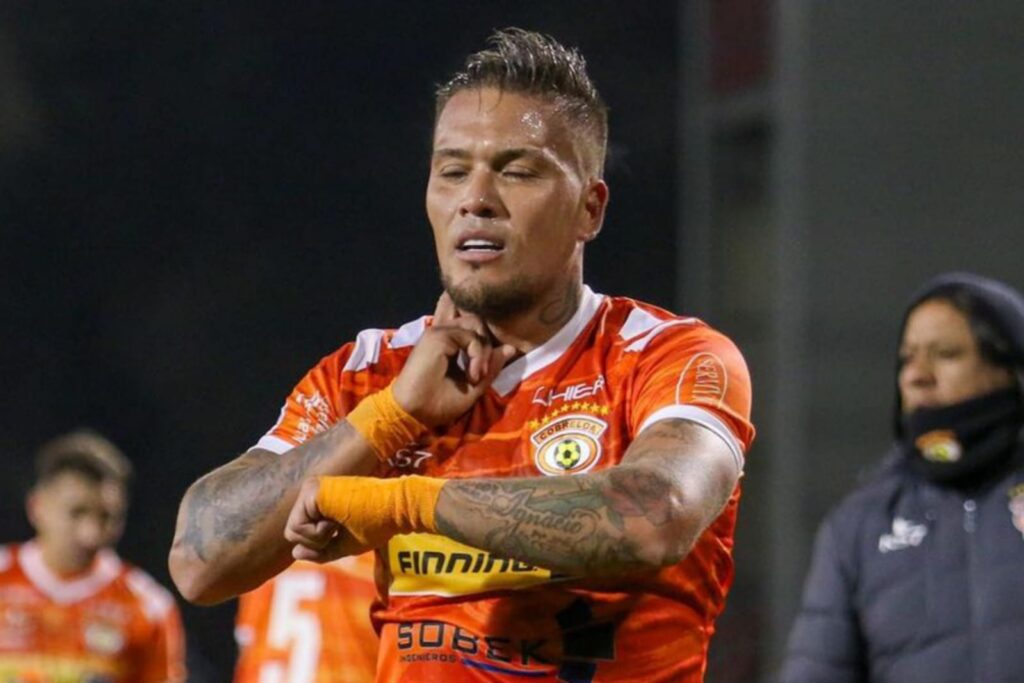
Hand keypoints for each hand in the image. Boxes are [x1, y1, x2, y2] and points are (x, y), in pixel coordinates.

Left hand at [284, 478, 371, 561]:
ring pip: (292, 531)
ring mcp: (310, 488)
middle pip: (293, 533)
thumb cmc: (376, 525)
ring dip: (318, 538)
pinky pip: (297, 527)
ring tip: (340, 522)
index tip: (342, 532)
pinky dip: (317, 534)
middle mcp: (311, 490)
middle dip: (317, 542)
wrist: (394, 509)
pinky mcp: (312, 491)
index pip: (302, 533)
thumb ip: (321, 549)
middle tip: (341, 528)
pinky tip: (336, 521)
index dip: (320, 545)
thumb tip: (295, 552)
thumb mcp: (345, 543)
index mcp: (319, 500)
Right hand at [392, 293, 515, 426]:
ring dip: (484, 352)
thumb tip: (509, 349)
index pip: (475, 329)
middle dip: (488, 345)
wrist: (414, 413)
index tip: (486, 372)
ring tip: (477, 377)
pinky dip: (478, 356)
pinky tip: (472, 376)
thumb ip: (490, 367)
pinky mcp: (438, 336)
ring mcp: (439, 333)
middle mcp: (443, 334)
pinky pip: (470, 336)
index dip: (488, 345)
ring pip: (476, 325)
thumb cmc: (438, 404)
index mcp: (449, 345)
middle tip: (484, 374)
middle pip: (477, 322)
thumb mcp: (474, 386)